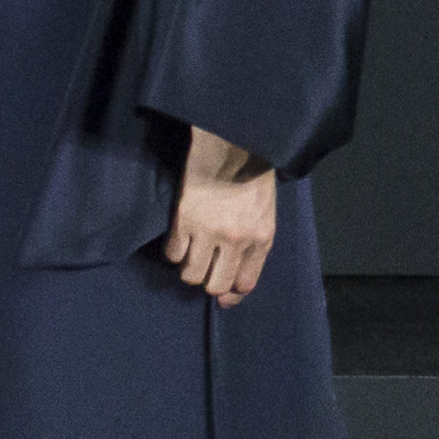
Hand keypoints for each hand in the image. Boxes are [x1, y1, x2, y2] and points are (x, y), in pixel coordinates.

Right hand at [167, 125, 277, 307]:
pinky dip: (175, 251)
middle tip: (206, 270)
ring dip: (190, 268)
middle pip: (215, 285)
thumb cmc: (254, 175)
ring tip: (193, 253)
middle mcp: (236, 240)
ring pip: (190, 275)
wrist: (233, 142)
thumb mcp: (266, 211)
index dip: (232, 294)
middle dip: (210, 283)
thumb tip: (236, 280)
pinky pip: (173, 254)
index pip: (245, 283)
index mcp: (262, 237)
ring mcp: (209, 231)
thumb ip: (254, 244)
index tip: (225, 297)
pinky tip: (182, 238)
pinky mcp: (184, 221)